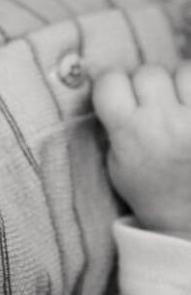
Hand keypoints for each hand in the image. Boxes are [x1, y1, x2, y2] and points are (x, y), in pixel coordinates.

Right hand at [93, 64, 190, 234]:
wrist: (190, 223)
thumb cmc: (151, 190)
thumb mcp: (117, 162)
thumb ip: (114, 122)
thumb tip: (112, 82)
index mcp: (132, 133)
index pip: (111, 81)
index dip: (112, 84)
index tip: (118, 94)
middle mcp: (165, 124)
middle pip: (149, 72)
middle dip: (148, 85)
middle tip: (153, 106)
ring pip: (183, 71)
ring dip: (179, 83)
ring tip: (180, 104)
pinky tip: (190, 109)